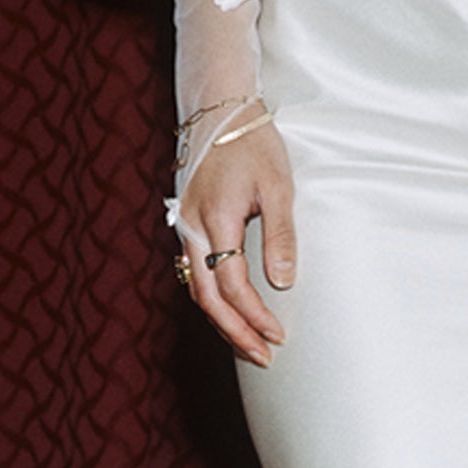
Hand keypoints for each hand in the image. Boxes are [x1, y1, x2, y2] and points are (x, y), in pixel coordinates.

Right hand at [174, 124, 295, 366]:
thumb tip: (283, 283)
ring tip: (249, 343)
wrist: (221, 110)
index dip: (254, 315)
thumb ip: (280, 235)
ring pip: (196, 288)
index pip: (232, 285)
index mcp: (214, 219)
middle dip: (234, 332)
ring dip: (221, 319)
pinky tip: (230, 309)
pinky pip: (193, 271)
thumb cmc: (253, 143)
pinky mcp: (186, 223)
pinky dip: (211, 298)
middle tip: (262, 356)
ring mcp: (184, 226)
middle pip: (206, 297)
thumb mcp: (277, 185)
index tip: (278, 335)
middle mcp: (191, 228)